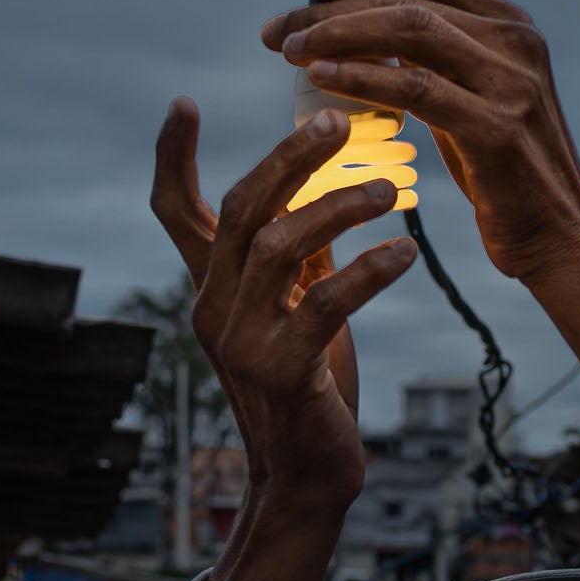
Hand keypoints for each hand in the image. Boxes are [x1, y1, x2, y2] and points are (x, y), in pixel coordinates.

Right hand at [149, 99, 416, 505]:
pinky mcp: (281, 371)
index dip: (174, 158)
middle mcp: (214, 307)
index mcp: (213, 288)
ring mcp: (241, 341)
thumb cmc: (307, 386)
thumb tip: (323, 187)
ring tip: (390, 191)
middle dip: (288, 159)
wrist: (306, 477)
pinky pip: (324, 302)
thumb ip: (300, 256)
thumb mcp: (296, 310)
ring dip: (339, 208)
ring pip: (279, 246)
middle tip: (336, 124)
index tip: (183, 102)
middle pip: (241, 210)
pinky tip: (405, 253)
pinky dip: (368, 271)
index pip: (176, 212)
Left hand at [261, 0, 579, 287]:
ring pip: (410, 31)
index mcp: (509, 24)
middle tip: (279, 29)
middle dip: (332, 8)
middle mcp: (516, 41)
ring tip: (290, 50)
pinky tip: (323, 77)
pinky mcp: (498, 129)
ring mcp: (511, 83)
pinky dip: (363, 77)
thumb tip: (363, 26)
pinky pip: (417, 89)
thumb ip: (435, 58)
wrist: (559, 236)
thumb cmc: (505, 171)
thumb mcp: (472, 97)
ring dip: (339, 34)